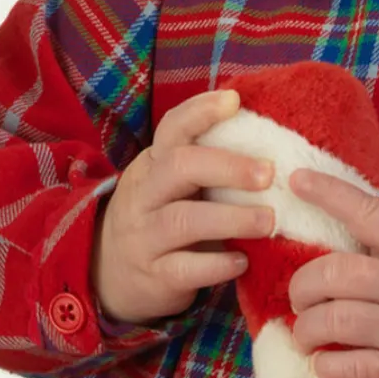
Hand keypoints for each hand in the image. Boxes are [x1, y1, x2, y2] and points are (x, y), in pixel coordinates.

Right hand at [91, 88, 276, 325]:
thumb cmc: (160, 219)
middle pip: (180, 167)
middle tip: (269, 174)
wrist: (109, 273)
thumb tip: (269, 140)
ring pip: (184, 220)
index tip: (235, 102)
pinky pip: (185, 269)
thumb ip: (205, 165)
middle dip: (229, 167)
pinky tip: (243, 262)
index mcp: (153, 165)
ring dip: (232, 218)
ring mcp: (145, 236)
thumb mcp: (171, 186)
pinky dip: (217, 265)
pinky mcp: (155, 275)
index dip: (201, 111)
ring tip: (269, 221)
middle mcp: (144, 195)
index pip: (172, 128)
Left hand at [285, 168, 378, 377]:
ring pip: (334, 323)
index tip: (297, 180)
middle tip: (300, 299)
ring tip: (306, 333)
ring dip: (306, 329)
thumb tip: (343, 238)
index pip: (367, 213)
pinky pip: (352, 368)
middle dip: (301, 287)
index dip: (329, 193)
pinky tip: (322, 363)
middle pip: (332, 275)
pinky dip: (326, 366)